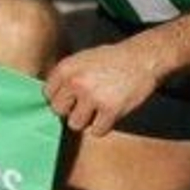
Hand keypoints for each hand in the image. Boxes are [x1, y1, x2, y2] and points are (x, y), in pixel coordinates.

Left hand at [43, 42, 162, 135]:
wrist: (142, 58)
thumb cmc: (111, 59)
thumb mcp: (81, 59)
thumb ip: (66, 76)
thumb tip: (52, 97)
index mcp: (65, 68)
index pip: (47, 94)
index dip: (59, 98)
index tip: (69, 98)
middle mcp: (75, 82)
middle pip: (58, 110)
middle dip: (70, 110)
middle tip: (83, 105)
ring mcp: (93, 97)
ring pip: (75, 124)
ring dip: (85, 121)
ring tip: (96, 111)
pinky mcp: (111, 110)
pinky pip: (97, 131)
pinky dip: (102, 127)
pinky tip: (108, 116)